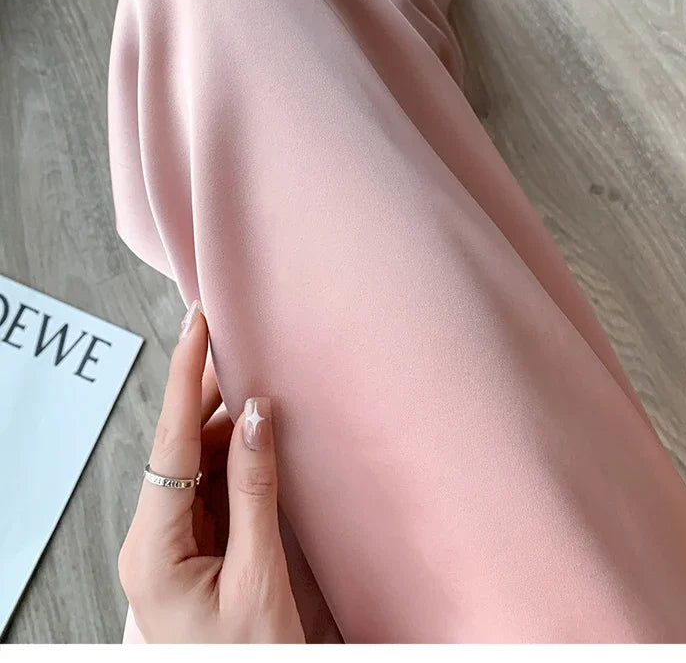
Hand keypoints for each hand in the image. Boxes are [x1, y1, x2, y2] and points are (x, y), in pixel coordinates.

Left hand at [118, 302, 304, 642]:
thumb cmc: (252, 658)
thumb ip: (255, 490)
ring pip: (198, 463)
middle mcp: (152, 540)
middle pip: (179, 447)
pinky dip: (238, 457)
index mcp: (153, 550)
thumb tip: (260, 414)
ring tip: (262, 389)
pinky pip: (213, 486)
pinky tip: (261, 438)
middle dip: (208, 395)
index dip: (183, 377)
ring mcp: (173, 543)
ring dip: (230, 427)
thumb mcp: (258, 577)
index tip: (196, 326)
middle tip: (240, 346)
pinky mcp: (196, 547)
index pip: (169, 443)